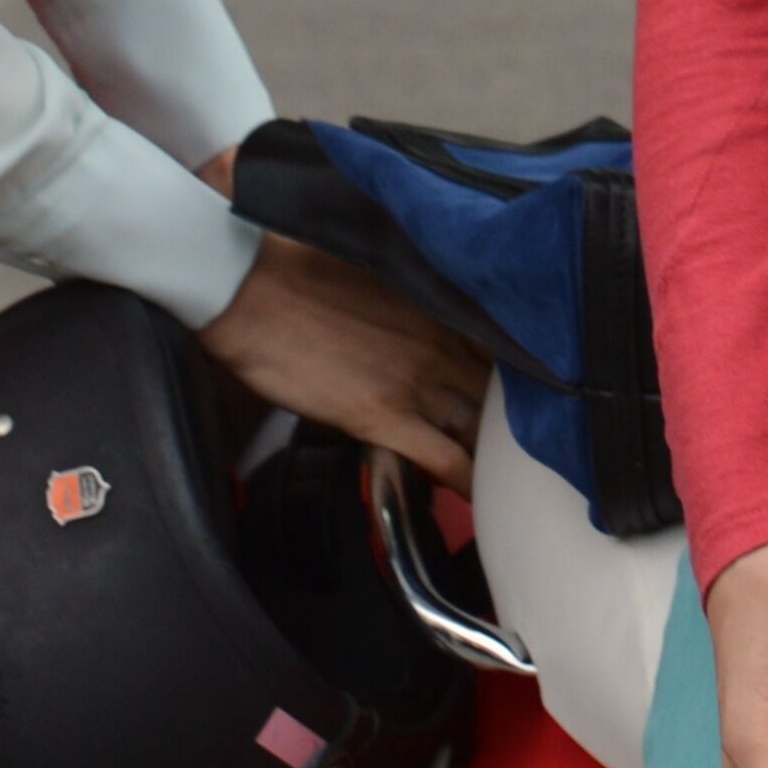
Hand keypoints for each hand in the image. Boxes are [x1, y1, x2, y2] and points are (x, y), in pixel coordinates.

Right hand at [195, 234, 485, 484]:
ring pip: (480, 427)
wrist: (251, 291)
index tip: (516, 388)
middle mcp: (437, 342)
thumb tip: (408, 307)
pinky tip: (481, 498)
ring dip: (493, 454)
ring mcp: (415, 382)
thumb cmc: (294, 272)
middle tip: (514, 441)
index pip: (497, 342)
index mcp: (434, 303)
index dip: (510, 371)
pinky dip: (468, 482)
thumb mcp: (370, 269)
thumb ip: (405, 295)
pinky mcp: (384, 417)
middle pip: (497, 390)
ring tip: (504, 475)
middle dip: (508, 417)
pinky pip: (446, 459)